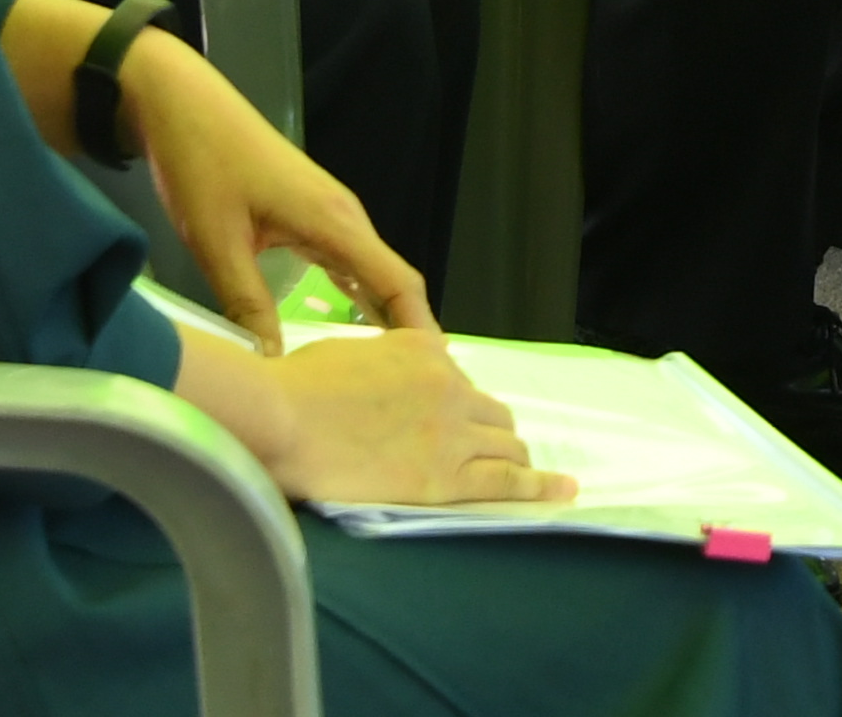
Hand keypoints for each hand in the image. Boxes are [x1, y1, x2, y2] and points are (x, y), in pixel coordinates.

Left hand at [113, 25, 430, 349]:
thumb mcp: (216, 243)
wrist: (183, 108)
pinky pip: (350, 262)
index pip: (397, 281)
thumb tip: (273, 363)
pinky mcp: (311, 213)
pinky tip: (355, 328)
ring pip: (373, 272)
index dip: (420, 328)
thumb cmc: (201, 166)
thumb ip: (247, 304)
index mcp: (332, 221)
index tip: (434, 374)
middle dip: (410, 332)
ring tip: (390, 371)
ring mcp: (329, 213)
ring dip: (386, 316)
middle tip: (415, 389)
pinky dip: (362, 296)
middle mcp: (344, 217)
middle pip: (394, 279)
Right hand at [236, 327, 568, 510]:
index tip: (450, 425)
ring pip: (506, 445)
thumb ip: (381, 367)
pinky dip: (539, 486)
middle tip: (484, 455)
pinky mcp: (446, 476)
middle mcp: (448, 384)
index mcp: (422, 350)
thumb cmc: (291, 389)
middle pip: (491, 413)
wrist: (279, 418)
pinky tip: (562, 491)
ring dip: (511, 459)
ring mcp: (451, 431)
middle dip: (490, 433)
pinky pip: (507, 481)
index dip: (457, 407)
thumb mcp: (347, 354)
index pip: (459, 380)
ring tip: (519, 477)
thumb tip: (386, 384)